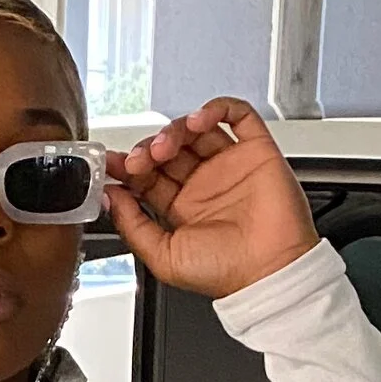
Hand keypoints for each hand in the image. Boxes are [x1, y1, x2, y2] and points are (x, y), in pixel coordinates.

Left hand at [106, 98, 315, 300]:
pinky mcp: (256, 151)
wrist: (270, 272)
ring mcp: (229, 165)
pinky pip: (237, 116)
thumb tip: (110, 196)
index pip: (148, 176)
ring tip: (165, 147)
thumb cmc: (225, 272)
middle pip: (167, 149)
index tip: (111, 164)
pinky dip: (216, 109)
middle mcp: (204, 184)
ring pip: (195, 130)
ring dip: (174, 130)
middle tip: (140, 160)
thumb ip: (132, 226)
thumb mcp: (163, 257)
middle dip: (147, 149)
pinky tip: (198, 121)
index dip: (127, 166)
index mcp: (181, 208)